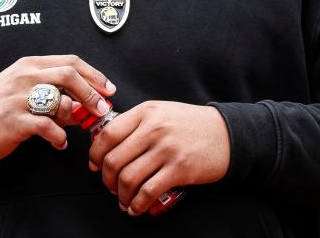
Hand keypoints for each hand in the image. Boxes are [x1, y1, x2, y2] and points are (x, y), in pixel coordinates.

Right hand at [0, 55, 115, 162]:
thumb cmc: (0, 107)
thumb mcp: (25, 90)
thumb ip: (54, 92)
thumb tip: (85, 103)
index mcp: (30, 64)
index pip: (70, 61)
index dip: (94, 75)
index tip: (109, 89)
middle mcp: (24, 76)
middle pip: (69, 75)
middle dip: (92, 92)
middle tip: (102, 108)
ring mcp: (18, 98)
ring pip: (59, 101)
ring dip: (74, 117)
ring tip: (72, 127)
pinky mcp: (13, 120)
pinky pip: (47, 127)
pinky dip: (59, 137)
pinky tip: (59, 143)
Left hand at [88, 101, 229, 215]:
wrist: (225, 133)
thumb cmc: (189, 124)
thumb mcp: (160, 112)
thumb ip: (135, 122)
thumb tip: (105, 142)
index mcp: (145, 112)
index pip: (108, 134)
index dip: (95, 154)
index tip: (94, 165)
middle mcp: (153, 128)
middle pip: (114, 159)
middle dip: (106, 179)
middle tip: (110, 186)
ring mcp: (166, 149)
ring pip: (128, 178)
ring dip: (121, 195)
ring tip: (123, 199)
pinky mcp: (179, 169)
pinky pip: (148, 191)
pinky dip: (137, 204)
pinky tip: (136, 208)